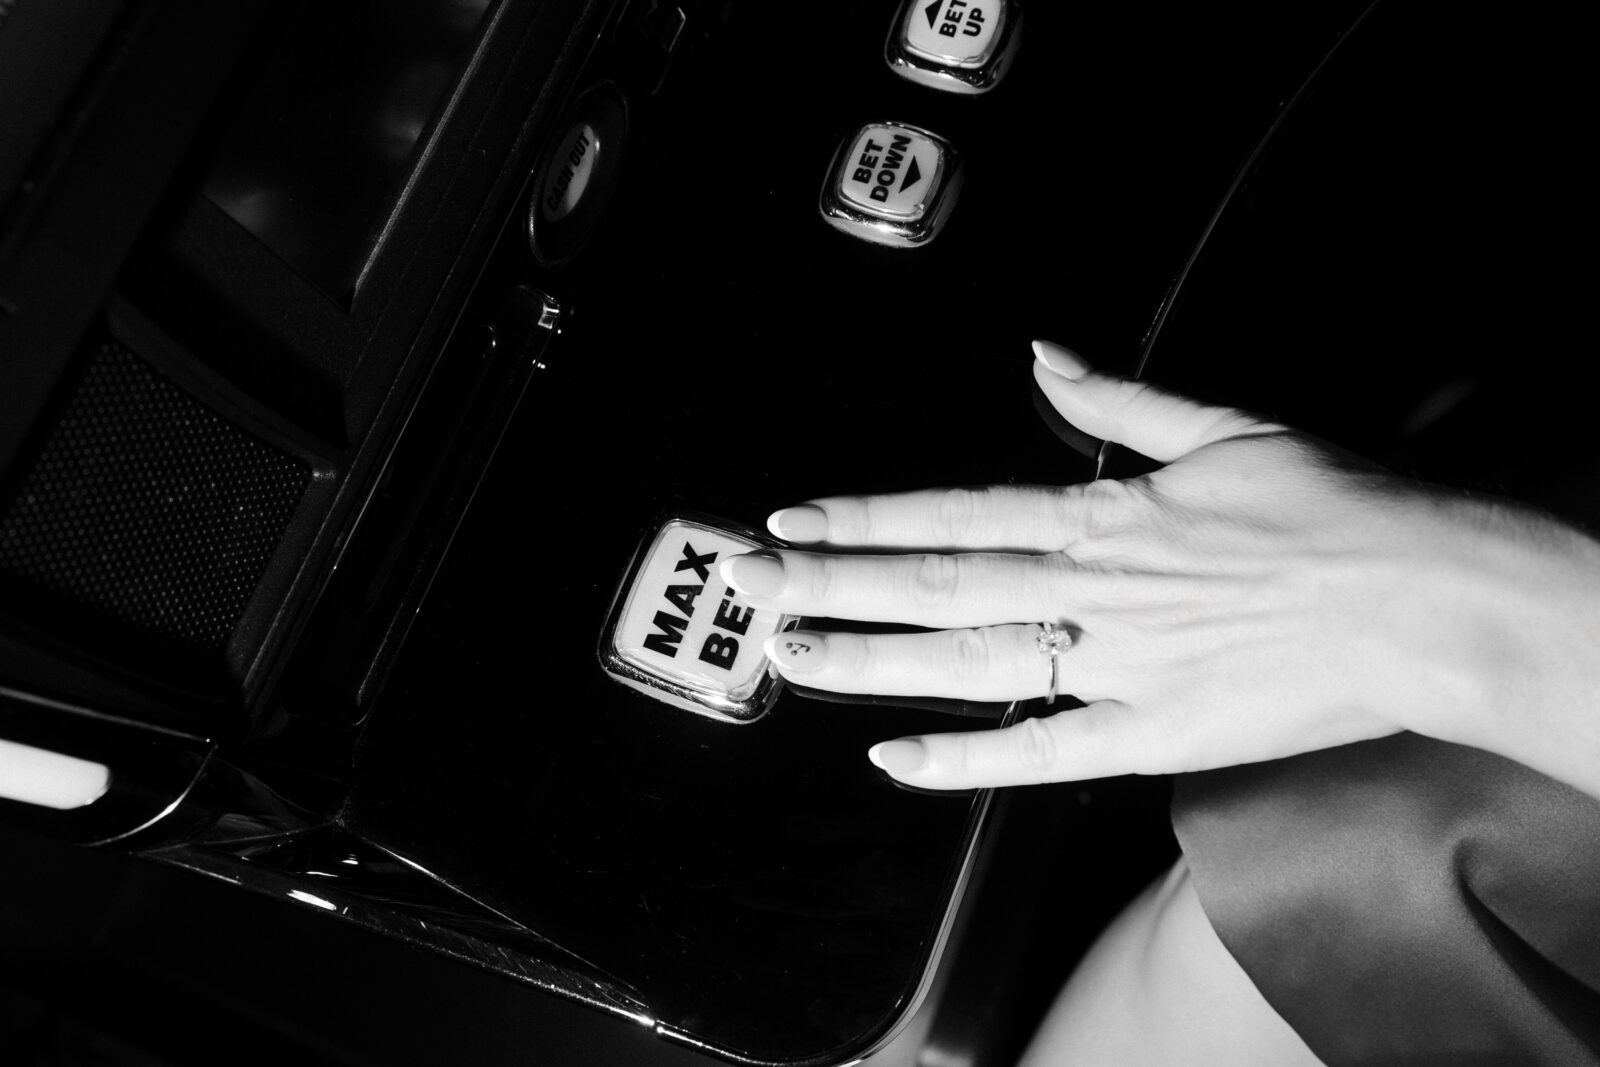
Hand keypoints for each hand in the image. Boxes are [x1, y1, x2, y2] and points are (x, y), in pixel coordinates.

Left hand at [722, 342, 1599, 793]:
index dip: (865, 519)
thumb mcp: (1224, 426)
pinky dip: (965, 756)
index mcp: (1102, 513)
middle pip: (932, 585)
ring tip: (787, 655)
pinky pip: (1040, 750)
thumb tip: (1048, 351)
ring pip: (964, 661)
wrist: (1422, 592)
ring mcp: (1112, 664)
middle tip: (743, 584)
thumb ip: (1121, 398)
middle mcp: (1089, 586)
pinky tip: (894, 757)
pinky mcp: (1149, 733)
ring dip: (867, 660)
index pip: (952, 515)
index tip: (792, 520)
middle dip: (829, 582)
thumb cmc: (1333, 507)